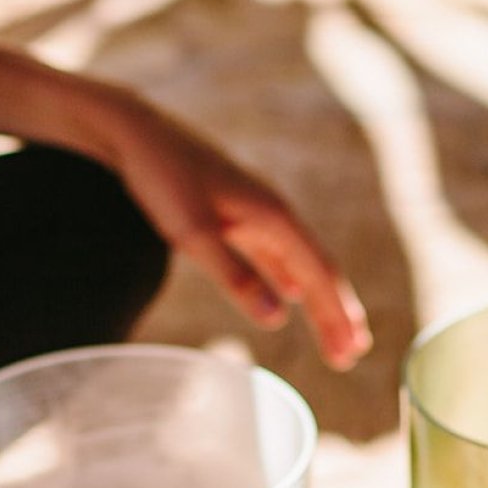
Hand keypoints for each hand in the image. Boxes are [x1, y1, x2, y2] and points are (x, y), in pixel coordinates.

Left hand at [96, 96, 371, 368]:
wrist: (134, 133)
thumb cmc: (162, 180)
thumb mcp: (195, 234)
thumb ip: (236, 276)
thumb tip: (278, 318)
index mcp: (274, 217)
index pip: (318, 276)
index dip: (336, 316)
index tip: (350, 353)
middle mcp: (274, 213)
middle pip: (317, 271)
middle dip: (336, 313)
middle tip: (352, 354)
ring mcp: (256, 212)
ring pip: (299, 263)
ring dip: (317, 300)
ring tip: (335, 331)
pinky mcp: (236, 214)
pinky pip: (276, 255)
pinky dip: (290, 280)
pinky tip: (291, 295)